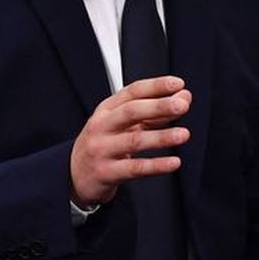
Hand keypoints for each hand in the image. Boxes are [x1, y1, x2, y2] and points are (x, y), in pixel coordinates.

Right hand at [69, 76, 190, 206]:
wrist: (74, 175)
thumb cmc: (105, 143)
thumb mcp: (124, 124)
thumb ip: (154, 112)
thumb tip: (184, 97)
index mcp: (107, 110)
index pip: (132, 92)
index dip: (155, 86)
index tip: (178, 84)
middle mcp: (102, 126)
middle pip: (130, 112)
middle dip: (158, 106)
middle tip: (182, 105)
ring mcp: (101, 149)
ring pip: (134, 141)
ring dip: (161, 137)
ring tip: (184, 134)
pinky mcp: (106, 173)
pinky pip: (134, 168)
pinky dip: (156, 165)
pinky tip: (174, 162)